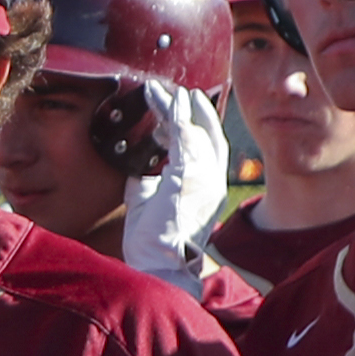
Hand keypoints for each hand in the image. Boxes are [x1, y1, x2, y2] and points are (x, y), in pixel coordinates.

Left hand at [120, 80, 229, 296]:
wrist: (156, 262)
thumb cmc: (152, 241)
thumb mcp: (150, 204)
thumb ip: (150, 183)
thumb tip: (141, 170)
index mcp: (207, 189)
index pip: (208, 151)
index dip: (198, 129)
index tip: (182, 115)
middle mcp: (213, 182)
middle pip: (210, 136)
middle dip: (199, 113)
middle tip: (186, 94)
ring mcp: (205, 179)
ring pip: (196, 132)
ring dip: (180, 109)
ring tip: (166, 92)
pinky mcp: (190, 176)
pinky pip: (186, 137)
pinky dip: (178, 116)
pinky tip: (170, 101)